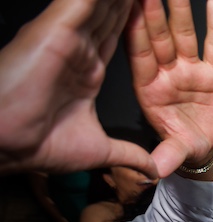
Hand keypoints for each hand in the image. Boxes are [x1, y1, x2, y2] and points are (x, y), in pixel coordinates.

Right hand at [0, 0, 159, 175]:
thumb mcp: (99, 150)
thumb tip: (153, 171)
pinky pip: (82, 2)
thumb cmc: (39, 145)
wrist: (11, 144)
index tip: (155, 8)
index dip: (134, 21)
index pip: (115, 38)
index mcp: (87, 72)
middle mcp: (78, 51)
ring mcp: (66, 38)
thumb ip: (129, 155)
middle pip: (110, 15)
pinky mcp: (55, 30)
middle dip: (132, 1)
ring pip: (98, 4)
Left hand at [127, 0, 212, 176]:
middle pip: (158, 38)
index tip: (128, 6)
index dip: (134, 30)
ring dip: (178, 10)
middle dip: (152, 11)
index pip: (140, 55)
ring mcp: (189, 73)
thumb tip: (157, 170)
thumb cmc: (181, 149)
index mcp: (148, 90)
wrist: (203, 153)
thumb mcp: (173, 153)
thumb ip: (167, 155)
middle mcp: (166, 76)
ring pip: (182, 36)